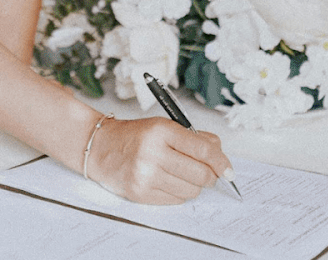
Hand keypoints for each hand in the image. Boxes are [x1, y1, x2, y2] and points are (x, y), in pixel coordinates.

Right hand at [85, 116, 229, 204]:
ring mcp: (145, 175)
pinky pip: (176, 200)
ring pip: (191, 190)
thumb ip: (195, 139)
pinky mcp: (140, 193)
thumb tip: (220, 158)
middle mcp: (152, 153)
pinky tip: (166, 181)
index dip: (221, 162)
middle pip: (201, 174)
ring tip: (179, 173)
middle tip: (204, 171)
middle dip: (209, 175)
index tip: (228, 169)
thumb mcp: (164, 126)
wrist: (99, 147)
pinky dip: (177, 192)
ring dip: (192, 185)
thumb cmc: (134, 136)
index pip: (203, 150)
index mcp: (161, 131)